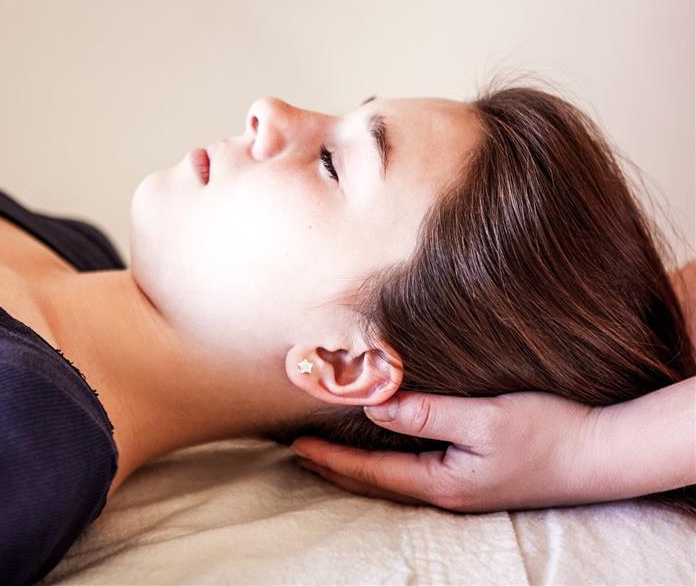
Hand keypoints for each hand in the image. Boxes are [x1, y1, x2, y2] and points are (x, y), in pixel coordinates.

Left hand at [290, 390, 598, 511]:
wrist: (599, 455)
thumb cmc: (546, 433)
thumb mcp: (485, 420)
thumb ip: (430, 413)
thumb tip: (376, 406)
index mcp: (443, 482)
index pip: (372, 472)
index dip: (332, 458)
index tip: (298, 445)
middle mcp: (446, 491)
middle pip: (377, 483)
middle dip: (336, 469)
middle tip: (300, 453)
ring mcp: (460, 488)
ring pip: (393, 480)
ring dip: (357, 469)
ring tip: (329, 456)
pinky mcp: (474, 477)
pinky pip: (414, 473)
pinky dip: (386, 464)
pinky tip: (384, 453)